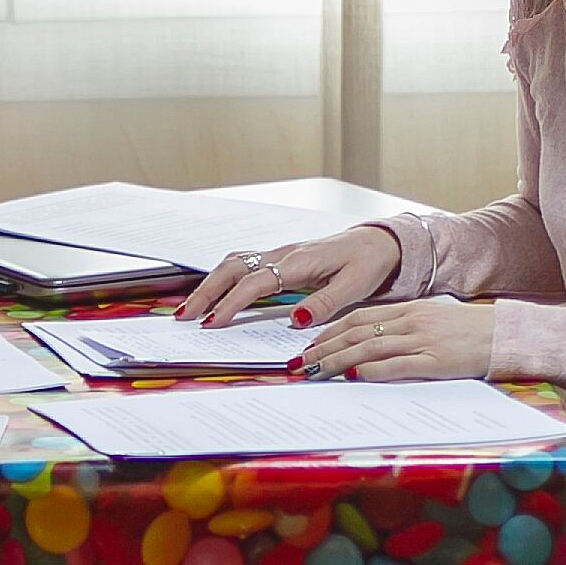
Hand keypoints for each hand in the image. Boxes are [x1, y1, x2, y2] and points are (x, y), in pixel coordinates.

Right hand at [177, 225, 400, 326]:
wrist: (380, 242)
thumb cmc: (369, 262)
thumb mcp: (355, 286)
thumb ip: (324, 303)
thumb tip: (294, 319)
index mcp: (299, 261)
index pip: (255, 282)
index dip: (232, 302)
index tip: (213, 322)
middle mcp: (283, 255)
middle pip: (232, 268)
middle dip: (205, 292)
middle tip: (185, 316)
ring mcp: (280, 255)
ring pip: (233, 265)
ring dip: (210, 285)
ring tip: (191, 309)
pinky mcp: (281, 260)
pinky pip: (244, 266)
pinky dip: (223, 280)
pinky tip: (215, 295)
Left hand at [300, 297, 498, 381]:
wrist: (506, 333)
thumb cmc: (471, 330)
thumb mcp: (433, 320)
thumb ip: (403, 329)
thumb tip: (371, 345)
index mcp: (409, 309)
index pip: (359, 318)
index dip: (330, 331)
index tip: (309, 344)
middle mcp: (411, 321)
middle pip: (357, 333)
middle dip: (324, 348)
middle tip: (300, 362)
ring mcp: (423, 340)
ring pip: (370, 348)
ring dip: (338, 361)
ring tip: (316, 372)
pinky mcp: (436, 360)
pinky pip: (397, 365)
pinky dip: (372, 371)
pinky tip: (354, 377)